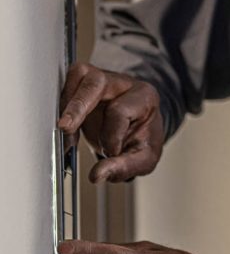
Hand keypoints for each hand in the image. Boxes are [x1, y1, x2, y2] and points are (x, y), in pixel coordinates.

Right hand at [57, 61, 164, 183]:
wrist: (138, 129)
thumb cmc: (142, 139)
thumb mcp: (143, 158)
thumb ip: (124, 167)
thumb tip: (97, 175)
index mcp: (144, 97)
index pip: (119, 111)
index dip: (111, 136)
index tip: (111, 153)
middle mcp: (122, 82)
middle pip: (96, 83)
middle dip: (77, 106)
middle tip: (65, 128)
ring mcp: (101, 79)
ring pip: (77, 77)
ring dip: (67, 107)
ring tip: (67, 135)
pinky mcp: (83, 83)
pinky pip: (66, 86)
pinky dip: (61, 107)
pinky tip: (64, 129)